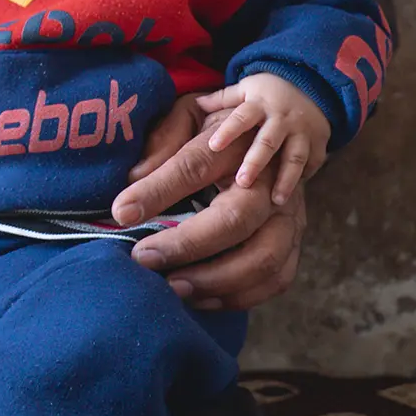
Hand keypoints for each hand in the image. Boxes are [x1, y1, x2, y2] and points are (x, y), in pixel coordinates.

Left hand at [112, 120, 304, 310]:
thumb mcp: (188, 117)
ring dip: (215, 279)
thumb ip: (162, 142)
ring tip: (171, 286)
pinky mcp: (294, 243)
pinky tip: (199, 298)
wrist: (272, 139)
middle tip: (143, 258)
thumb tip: (133, 179)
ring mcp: (289, 216)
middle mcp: (270, 183)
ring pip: (264, 257)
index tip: (121, 212)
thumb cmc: (216, 133)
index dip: (157, 190)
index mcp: (236, 146)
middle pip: (237, 218)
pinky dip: (238, 296)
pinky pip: (277, 279)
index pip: (195, 166)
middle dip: (187, 244)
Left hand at [195, 73, 329, 204]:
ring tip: (276, 200)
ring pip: (294, 157)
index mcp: (259, 104)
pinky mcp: (318, 142)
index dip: (228, 131)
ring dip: (286, 179)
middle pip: (268, 142)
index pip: (242, 118)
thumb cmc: (269, 92)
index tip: (214, 146)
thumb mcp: (247, 88)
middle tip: (242, 183)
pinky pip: (313, 162)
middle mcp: (282, 119)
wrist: (313, 86)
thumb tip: (197, 102)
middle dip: (256, 163)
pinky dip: (304, 178)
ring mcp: (302, 131)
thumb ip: (223, 99)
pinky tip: (295, 196)